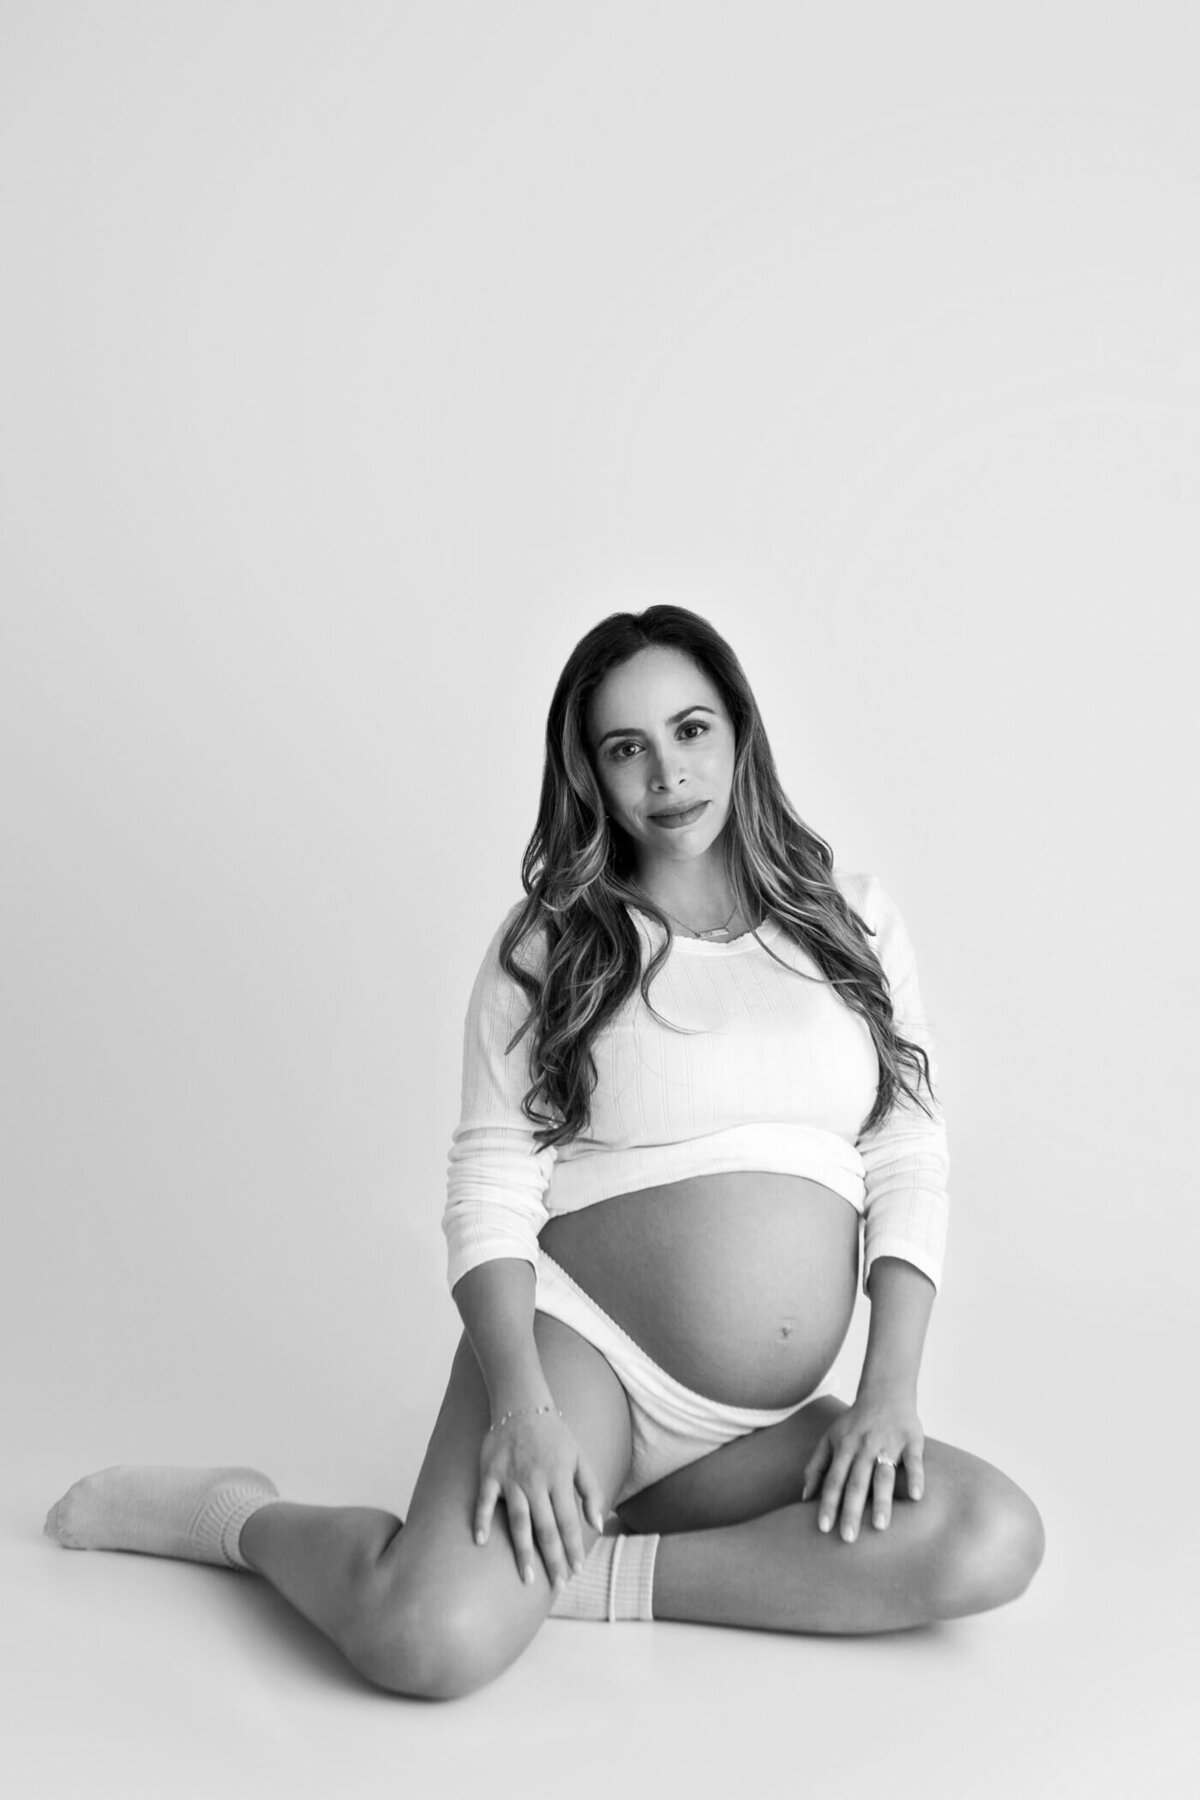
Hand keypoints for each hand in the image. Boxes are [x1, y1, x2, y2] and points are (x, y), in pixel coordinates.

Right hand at [474, 1408, 606, 1593]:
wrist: (523, 1406)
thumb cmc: (555, 1435)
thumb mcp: (580, 1458)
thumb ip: (591, 1490)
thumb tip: (597, 1523)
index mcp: (560, 1480)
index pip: (569, 1522)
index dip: (573, 1548)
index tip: (576, 1570)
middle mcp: (536, 1483)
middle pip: (546, 1528)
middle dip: (553, 1559)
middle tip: (556, 1585)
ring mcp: (512, 1479)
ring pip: (519, 1521)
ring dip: (522, 1551)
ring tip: (526, 1576)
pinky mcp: (491, 1473)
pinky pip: (485, 1500)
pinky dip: (481, 1520)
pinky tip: (480, 1541)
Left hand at [800, 1382, 924, 1542]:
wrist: (885, 1391)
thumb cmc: (854, 1422)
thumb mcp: (830, 1438)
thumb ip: (816, 1466)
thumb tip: (803, 1497)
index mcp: (844, 1448)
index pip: (833, 1480)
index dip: (828, 1503)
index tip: (823, 1528)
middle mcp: (864, 1447)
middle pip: (856, 1482)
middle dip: (851, 1510)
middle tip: (848, 1538)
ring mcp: (888, 1443)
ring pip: (883, 1474)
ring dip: (881, 1499)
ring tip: (880, 1526)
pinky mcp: (911, 1440)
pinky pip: (914, 1460)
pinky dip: (915, 1477)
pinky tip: (916, 1497)